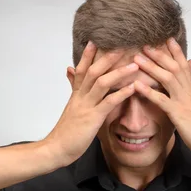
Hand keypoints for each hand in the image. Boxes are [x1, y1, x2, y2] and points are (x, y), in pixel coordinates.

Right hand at [45, 42, 137, 166]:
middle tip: (122, 46)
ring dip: (119, 73)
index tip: (96, 41)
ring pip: (101, 83)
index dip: (88, 55)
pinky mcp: (93, 118)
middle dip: (107, 58)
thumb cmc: (65, 132)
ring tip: (134, 65)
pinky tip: (133, 88)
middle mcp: (80, 97)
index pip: (81, 70)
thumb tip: (69, 72)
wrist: (56, 149)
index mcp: (76, 95)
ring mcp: (86, 106)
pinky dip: (122, 93)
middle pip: (92, 71)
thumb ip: (73, 89)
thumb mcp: (70, 107)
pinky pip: (108, 102)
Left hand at [132, 38, 190, 162]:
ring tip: (137, 59)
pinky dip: (149, 91)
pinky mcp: (178, 114)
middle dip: (159, 54)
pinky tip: (137, 85)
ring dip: (151, 67)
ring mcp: (183, 102)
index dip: (175, 51)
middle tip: (145, 44)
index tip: (166, 38)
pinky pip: (162, 100)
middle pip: (174, 67)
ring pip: (167, 79)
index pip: (184, 65)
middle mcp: (188, 92)